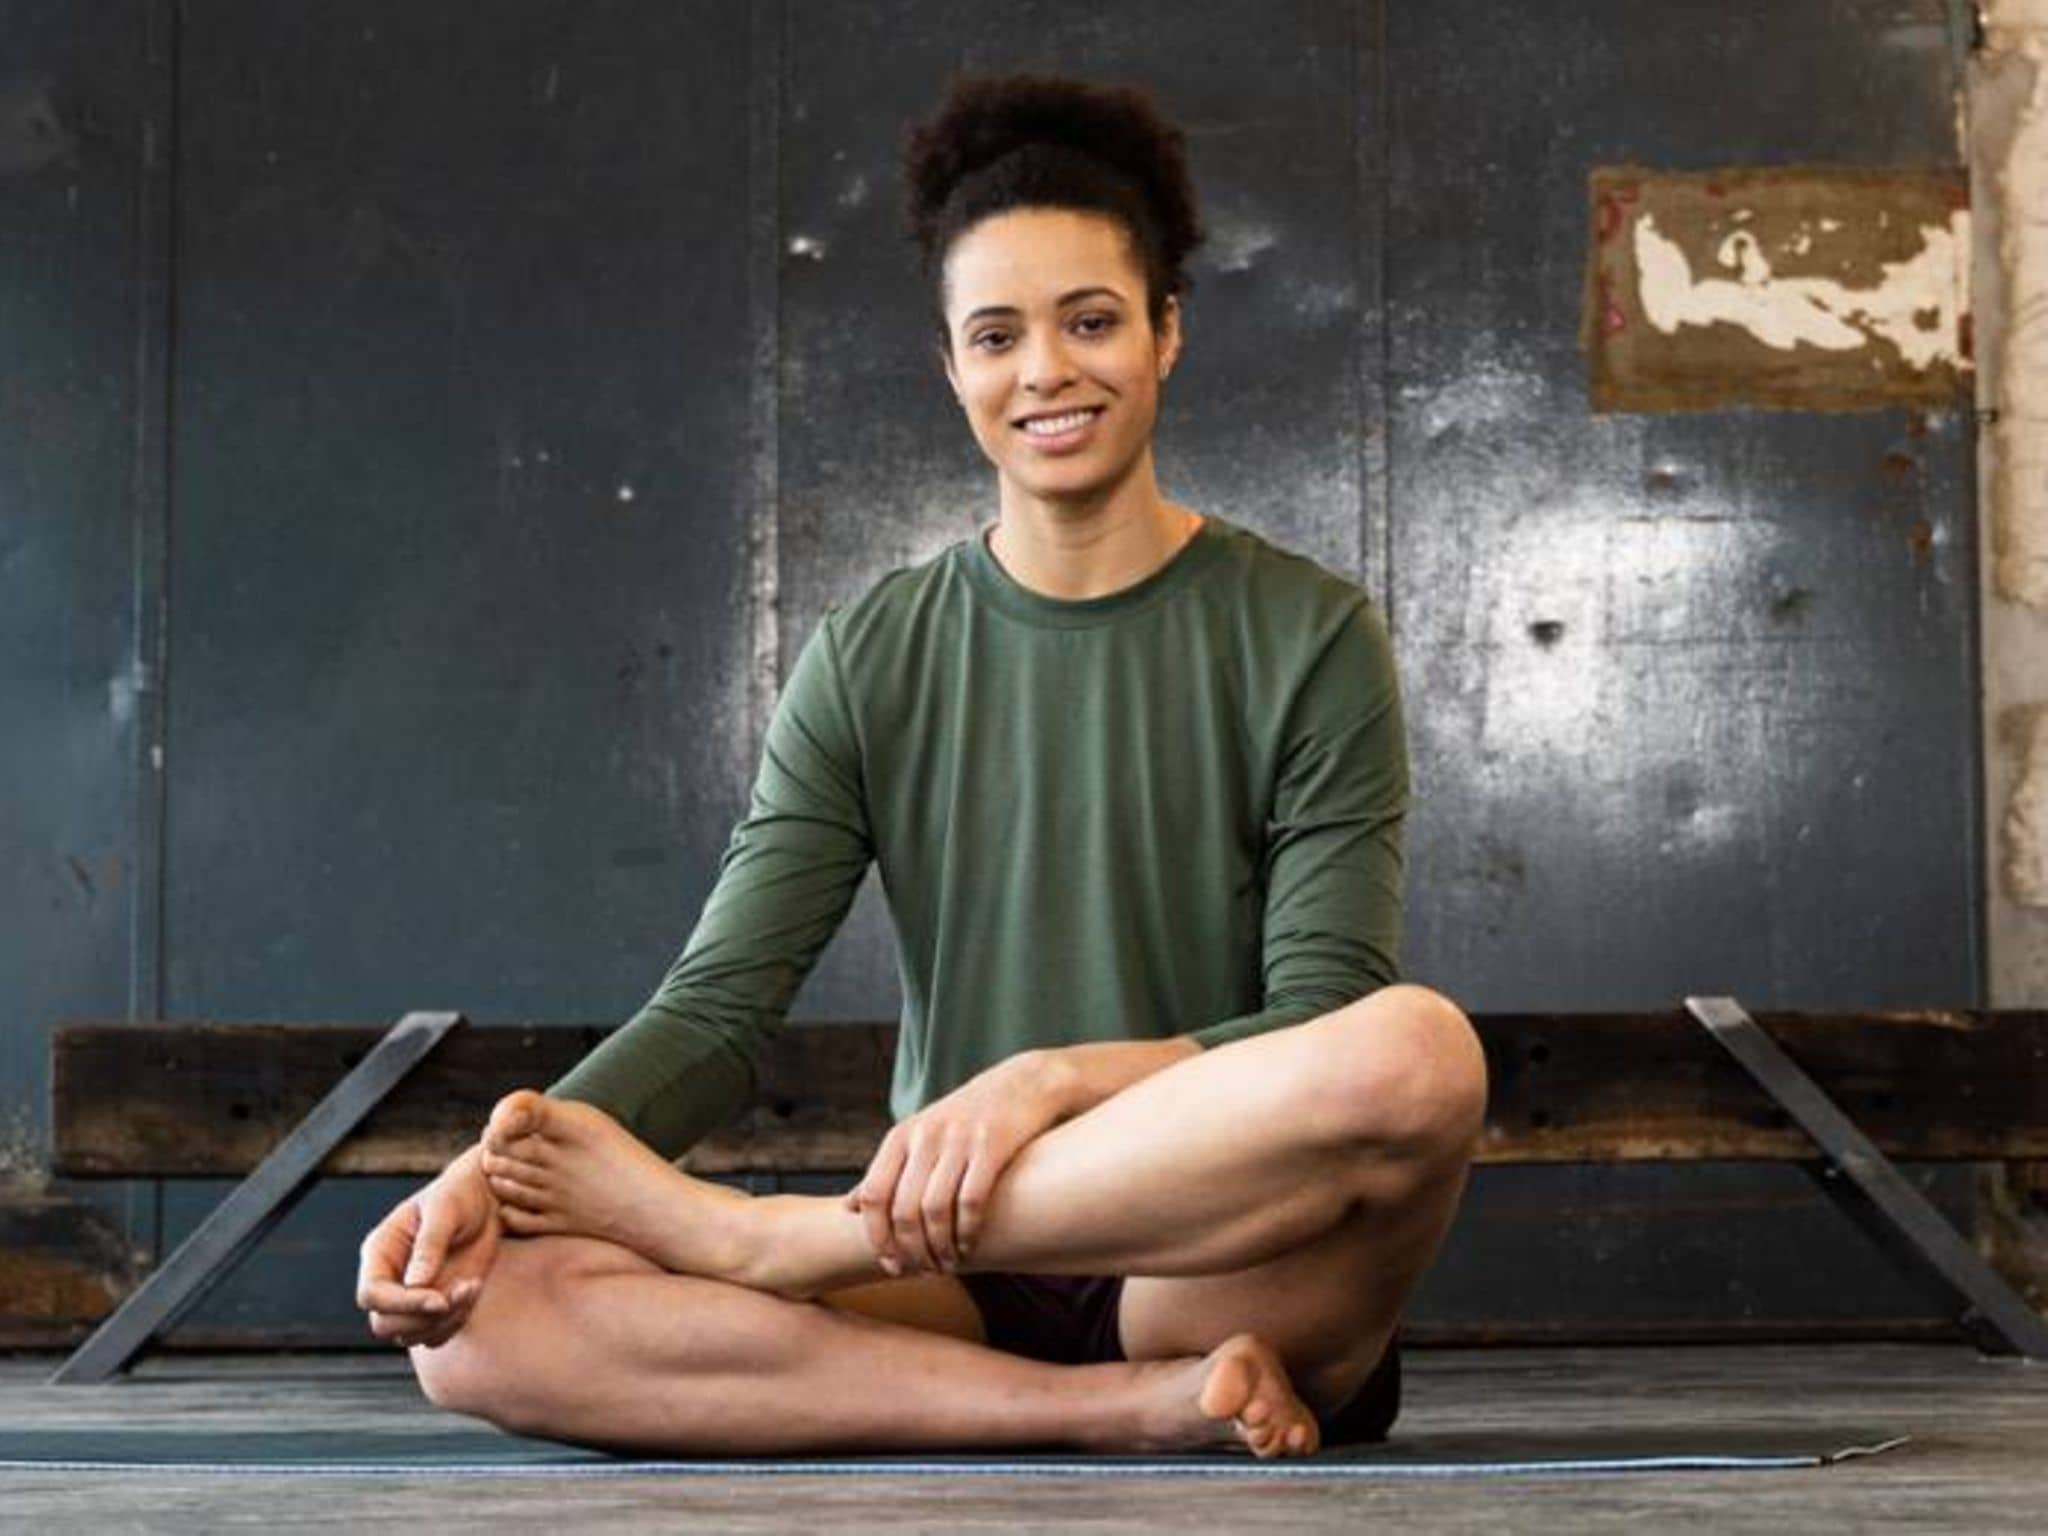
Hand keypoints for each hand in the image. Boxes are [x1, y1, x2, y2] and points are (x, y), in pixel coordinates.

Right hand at [356, 1143, 499, 1349]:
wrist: (486, 1199)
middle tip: (462, 1291)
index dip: (401, 1304)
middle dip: (424, 1318)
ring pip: (411, 1335)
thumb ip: (429, 1245)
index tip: (439, 1300)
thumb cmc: (460, 1195)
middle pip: (385, 1324)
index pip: (371, 1295)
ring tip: (472, 1286)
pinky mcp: (435, 1305)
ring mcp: (410, 1296)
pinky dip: (457, 1321)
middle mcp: (389, 1279)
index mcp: (380, 1252)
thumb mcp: (445, 1210)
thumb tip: (415, 1283)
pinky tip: (474, 1288)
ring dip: (445, 1320)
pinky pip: (437, 1334)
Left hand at [843, 1050, 1067, 1276]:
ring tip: (947, 1264)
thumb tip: (849, 1206)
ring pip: (935, 1210)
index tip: (890, 1265)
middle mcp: (925, 1136)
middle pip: (903, 1210)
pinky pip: (971, 1201)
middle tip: (923, 1271)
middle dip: (911, 1251)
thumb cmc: (967, 1117)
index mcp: (901, 1136)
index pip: (874, 1195)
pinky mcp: (992, 1145)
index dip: (877, 1237)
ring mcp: (958, 1139)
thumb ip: (887, 1171)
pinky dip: (966, 1232)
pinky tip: (968, 1246)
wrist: (1023, 1083)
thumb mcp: (920, 1135)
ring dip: (939, 1248)